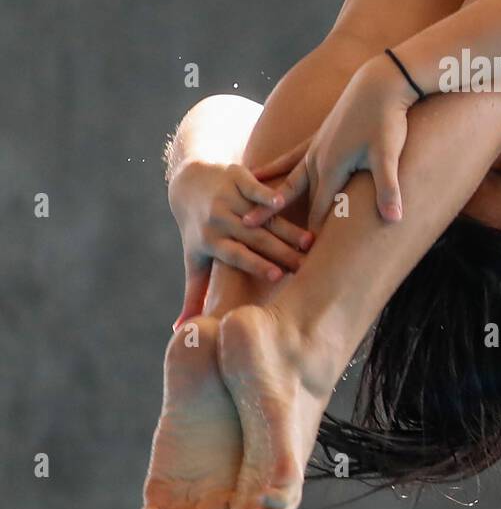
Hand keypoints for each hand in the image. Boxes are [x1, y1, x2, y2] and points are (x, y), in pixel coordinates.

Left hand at [168, 160, 313, 324]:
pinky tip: (285, 201)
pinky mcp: (237, 176)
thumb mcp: (194, 260)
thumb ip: (194, 295)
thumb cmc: (198, 229)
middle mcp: (218, 218)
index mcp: (210, 241)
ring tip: (310, 241)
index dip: (256, 264)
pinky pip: (254, 187)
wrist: (189, 184)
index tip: (278, 276)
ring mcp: (228, 196)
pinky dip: (267, 194)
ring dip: (285, 227)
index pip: (236, 255)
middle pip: (254, 238)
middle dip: (281, 251)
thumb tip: (182, 332)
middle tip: (306, 265)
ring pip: (261, 216)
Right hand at [242, 54, 415, 230]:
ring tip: (247, 215)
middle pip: (293, 197)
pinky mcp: (318, 137)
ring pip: (288, 179)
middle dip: (275, 219)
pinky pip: (290, 158)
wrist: (380, 83)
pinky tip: (259, 174)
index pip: (317, 211)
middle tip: (251, 237)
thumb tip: (393, 219)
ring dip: (270, 198)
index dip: (309, 236)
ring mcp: (314, 147)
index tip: (298, 259)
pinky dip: (275, 169)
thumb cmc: (386, 119)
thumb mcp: (388, 156)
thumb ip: (387, 189)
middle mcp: (316, 159)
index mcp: (331, 167)